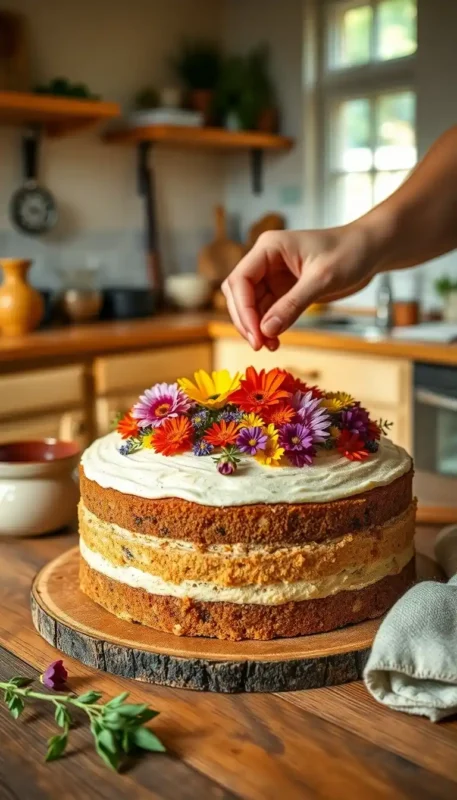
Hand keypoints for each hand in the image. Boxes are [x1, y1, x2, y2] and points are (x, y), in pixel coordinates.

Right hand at [222, 222, 381, 349]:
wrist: (371, 250)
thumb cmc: (350, 252)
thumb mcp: (322, 279)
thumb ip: (293, 304)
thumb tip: (266, 330)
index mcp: (269, 247)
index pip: (240, 280)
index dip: (243, 309)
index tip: (256, 335)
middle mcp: (266, 260)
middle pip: (239, 294)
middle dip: (246, 320)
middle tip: (259, 345)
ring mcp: (273, 276)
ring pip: (250, 305)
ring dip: (256, 327)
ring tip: (270, 346)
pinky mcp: (284, 290)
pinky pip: (267, 311)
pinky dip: (268, 327)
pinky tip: (275, 340)